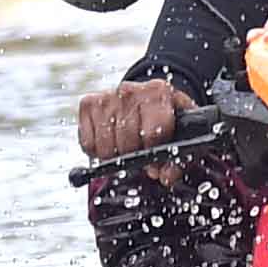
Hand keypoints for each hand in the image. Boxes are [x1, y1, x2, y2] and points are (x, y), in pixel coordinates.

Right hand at [78, 79, 193, 158]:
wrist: (145, 100)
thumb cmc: (164, 119)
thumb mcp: (179, 136)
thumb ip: (178, 160)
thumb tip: (165, 176)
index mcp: (159, 93)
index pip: (152, 134)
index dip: (152, 154)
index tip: (155, 161)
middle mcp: (131, 90)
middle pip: (127, 142)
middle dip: (133, 156)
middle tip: (138, 154)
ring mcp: (107, 96)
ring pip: (105, 147)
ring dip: (115, 156)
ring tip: (125, 149)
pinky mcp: (87, 104)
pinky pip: (88, 144)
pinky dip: (97, 151)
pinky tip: (110, 142)